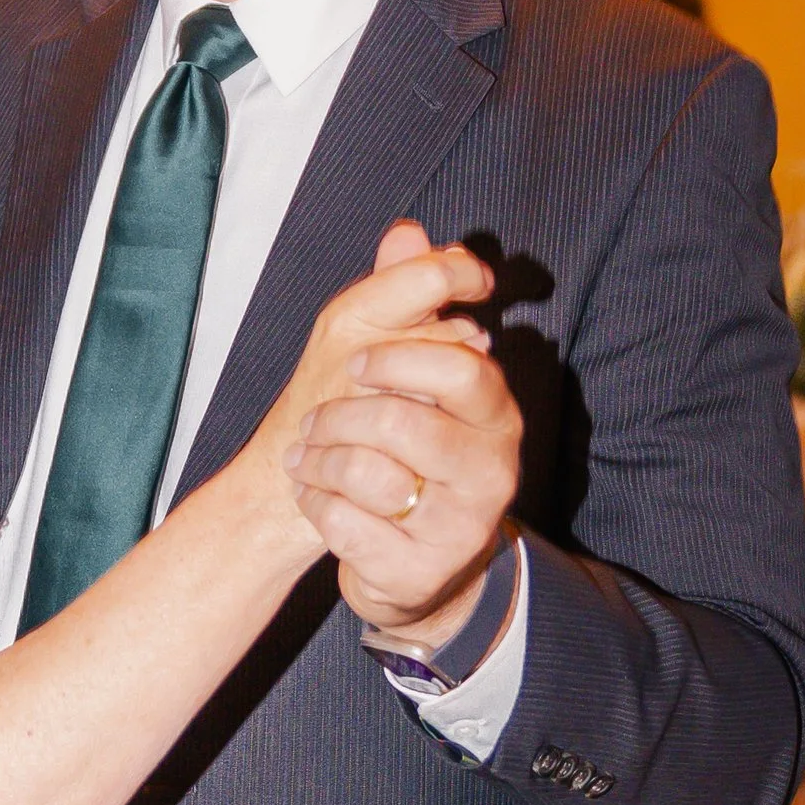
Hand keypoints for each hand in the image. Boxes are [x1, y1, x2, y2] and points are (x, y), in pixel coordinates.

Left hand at [285, 219, 524, 645]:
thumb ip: (410, 296)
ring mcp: (463, 527)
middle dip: (341, 414)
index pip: (462, 364)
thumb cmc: (403, 449)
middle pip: (404, 422)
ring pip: (370, 475)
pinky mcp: (421, 573)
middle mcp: (494, 471)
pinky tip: (317, 500)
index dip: (399, 356)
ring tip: (307, 457)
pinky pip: (347, 526)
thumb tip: (408, 230)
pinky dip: (316, 507)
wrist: (403, 561)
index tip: (357, 362)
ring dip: (318, 461)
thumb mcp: (406, 369)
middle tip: (312, 418)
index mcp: (497, 413)